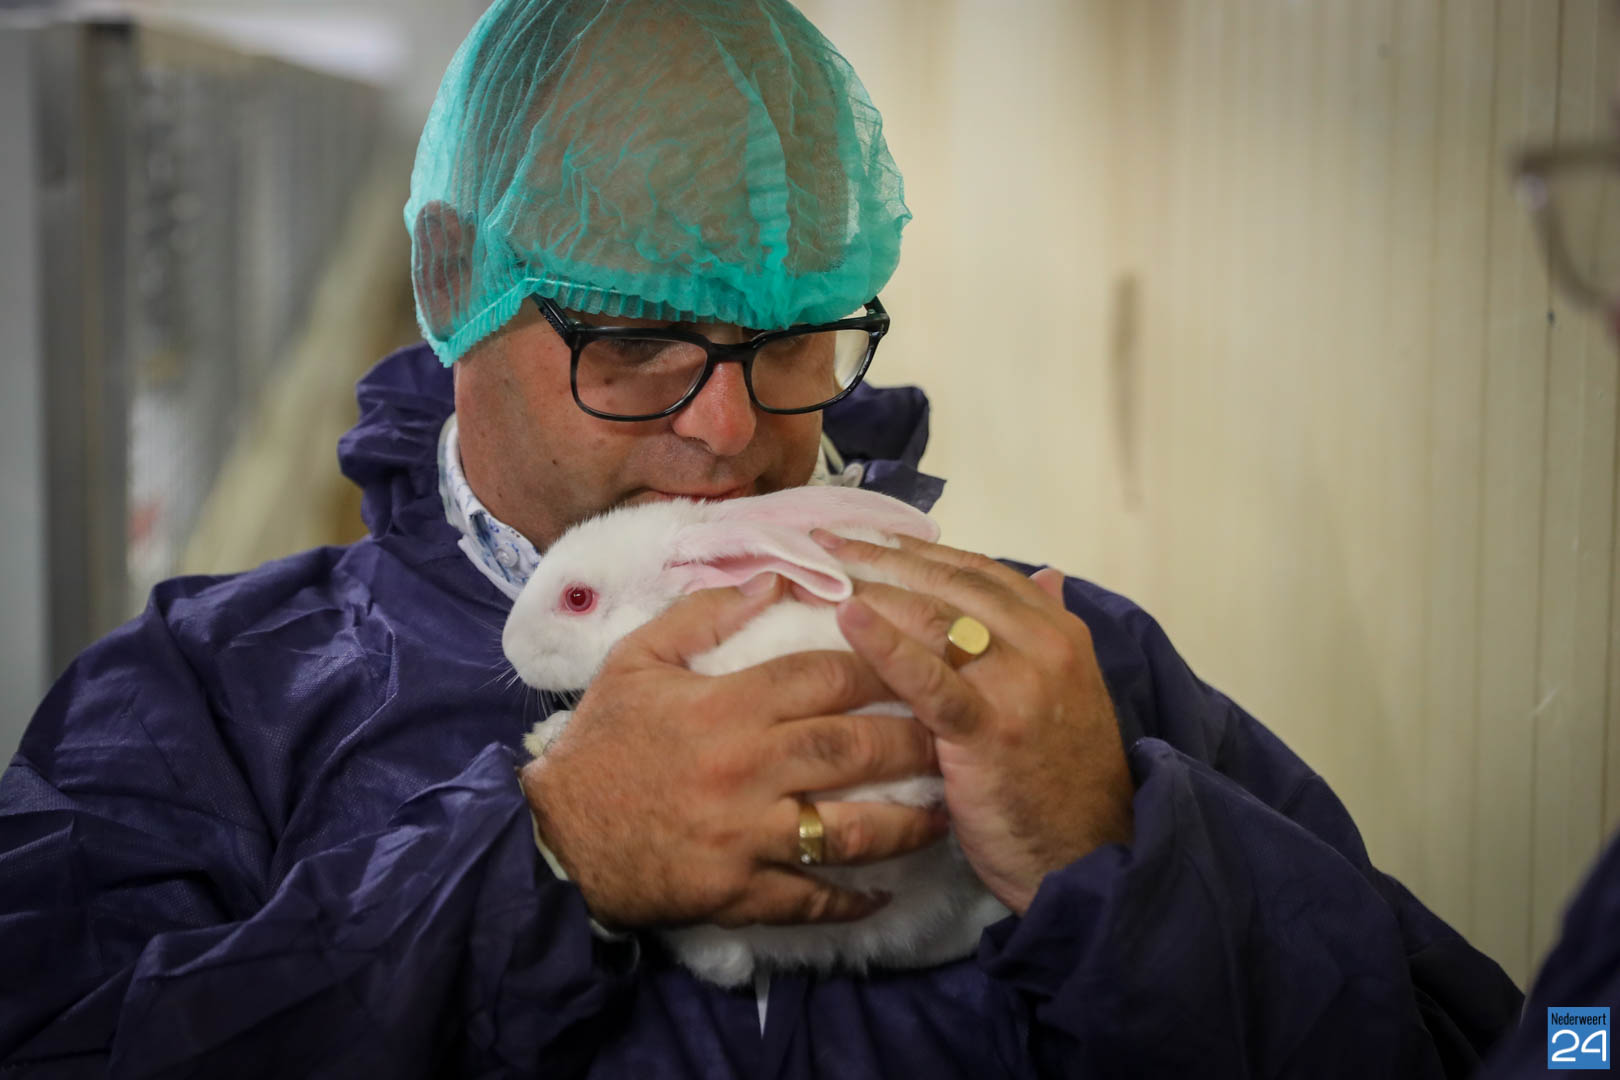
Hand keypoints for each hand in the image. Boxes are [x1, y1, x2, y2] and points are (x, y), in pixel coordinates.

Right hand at [519, 577, 948, 929]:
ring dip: (905, 824)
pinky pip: (809, 899)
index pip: (821, 675)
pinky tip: (885, 891)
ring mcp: (745, 835)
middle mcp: (744, 769)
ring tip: (945, 812)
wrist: (555, 838)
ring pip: (847, 830)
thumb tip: (772, 579)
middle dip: (913, 739)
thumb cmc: (601, 743)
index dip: (881, 662)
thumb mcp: (636, 661)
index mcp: (725, 706)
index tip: (923, 655)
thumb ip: (701, 615)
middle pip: (849, 749)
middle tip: (956, 730)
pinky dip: (850, 899)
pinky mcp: (738, 892)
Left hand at [811, 532, 1134, 914]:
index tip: (864, 536)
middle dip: (882, 557)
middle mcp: (1043, 645)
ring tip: (819, 570)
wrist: (1089, 855)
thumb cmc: (1063, 780)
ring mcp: (1018, 685)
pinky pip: (931, 678)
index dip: (916, 550)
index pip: (977, 571)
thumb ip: (1045, 632)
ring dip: (873, 587)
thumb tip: (1046, 573)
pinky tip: (846, 616)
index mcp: (1058, 631)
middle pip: (949, 584)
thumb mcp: (1067, 692)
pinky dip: (885, 643)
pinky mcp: (990, 731)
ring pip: (937, 618)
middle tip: (823, 541)